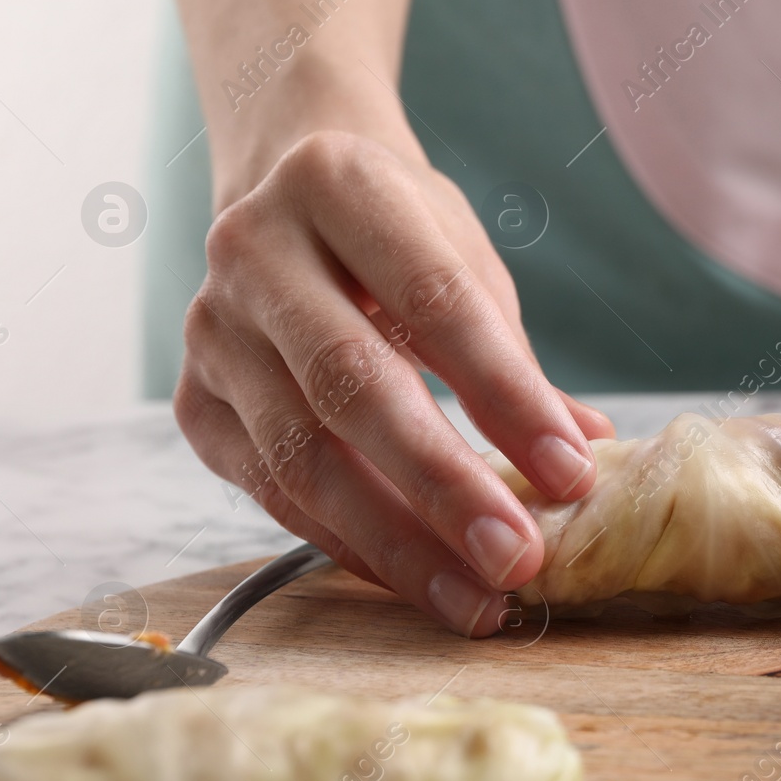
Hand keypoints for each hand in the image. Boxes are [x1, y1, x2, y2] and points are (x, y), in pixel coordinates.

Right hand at [174, 130, 612, 635]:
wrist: (284, 194)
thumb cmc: (392, 228)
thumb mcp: (464, 256)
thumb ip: (514, 356)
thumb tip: (584, 451)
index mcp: (337, 184)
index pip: (436, 301)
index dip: (507, 395)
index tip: (573, 473)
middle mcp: (255, 250)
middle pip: (354, 387)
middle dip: (446, 487)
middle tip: (519, 557)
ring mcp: (212, 330)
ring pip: (303, 458)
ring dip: (398, 542)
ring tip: (477, 596)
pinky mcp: (196, 402)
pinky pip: (272, 492)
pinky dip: (349, 544)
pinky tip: (414, 577)